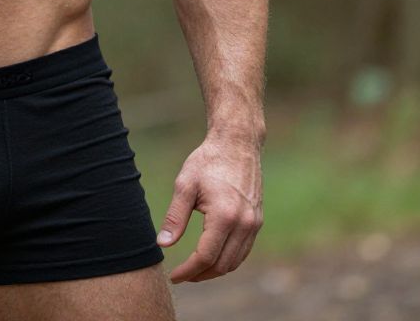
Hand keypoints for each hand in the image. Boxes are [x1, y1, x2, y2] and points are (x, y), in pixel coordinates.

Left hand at [157, 134, 262, 282]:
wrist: (237, 144)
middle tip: (182, 275)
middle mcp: (244, 224)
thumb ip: (174, 217)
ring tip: (194, 270)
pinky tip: (212, 257)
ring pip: (235, 262)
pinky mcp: (257, 221)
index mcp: (225, 216)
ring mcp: (254, 224)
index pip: (205, 256)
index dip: (188, 270)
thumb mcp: (185, 185)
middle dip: (201, 275)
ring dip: (215, 270)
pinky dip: (228, 260)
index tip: (174, 275)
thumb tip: (162, 244)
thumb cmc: (207, 161)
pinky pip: (243, 251)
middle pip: (222, 265)